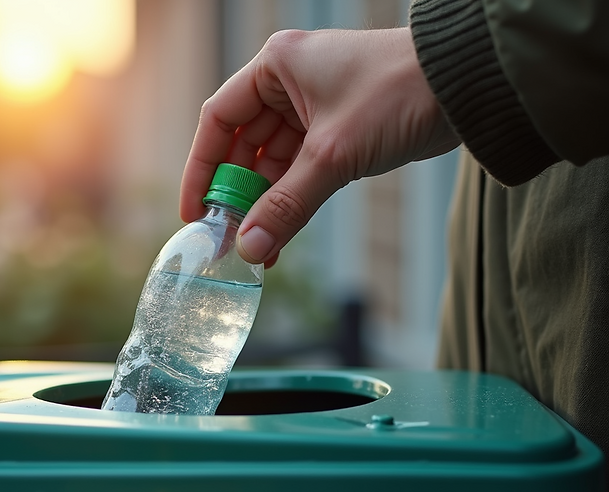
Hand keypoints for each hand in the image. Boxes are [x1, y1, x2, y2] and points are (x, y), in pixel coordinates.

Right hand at [180, 27, 459, 266]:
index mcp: (276, 66)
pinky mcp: (339, 128)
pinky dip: (293, 198)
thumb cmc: (400, 94)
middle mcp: (288, 81)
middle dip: (237, 194)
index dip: (202, 169)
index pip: (218, 120)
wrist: (471, 84)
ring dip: (266, 203)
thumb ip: (288, 204)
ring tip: (260, 247)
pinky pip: (302, 168)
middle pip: (243, 145)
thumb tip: (249, 248)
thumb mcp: (335, 155)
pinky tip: (284, 234)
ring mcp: (315, 105)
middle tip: (229, 237)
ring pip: (273, 161)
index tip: (196, 212)